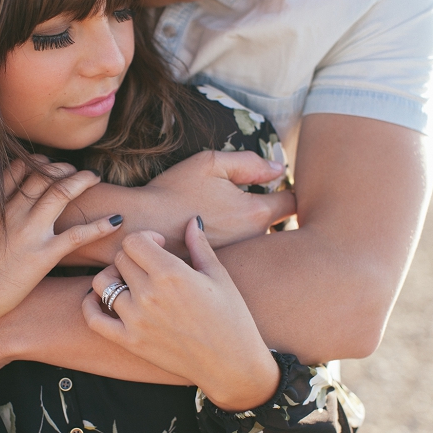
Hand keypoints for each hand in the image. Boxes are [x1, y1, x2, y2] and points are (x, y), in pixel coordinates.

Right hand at [0, 161, 123, 387]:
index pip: (16, 170)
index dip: (34, 163)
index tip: (44, 163)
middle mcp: (10, 210)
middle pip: (42, 177)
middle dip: (59, 168)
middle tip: (72, 169)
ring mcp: (29, 232)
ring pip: (61, 195)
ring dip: (80, 182)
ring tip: (93, 178)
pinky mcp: (43, 257)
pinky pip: (78, 236)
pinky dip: (99, 226)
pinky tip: (116, 220)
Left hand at [83, 218, 280, 411]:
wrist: (230, 364)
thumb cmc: (231, 317)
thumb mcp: (219, 276)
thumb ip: (199, 245)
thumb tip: (190, 221)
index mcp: (171, 273)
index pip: (134, 241)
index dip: (146, 237)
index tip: (159, 245)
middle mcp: (148, 294)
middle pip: (120, 259)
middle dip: (133, 256)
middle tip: (149, 265)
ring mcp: (136, 319)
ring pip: (102, 283)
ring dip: (112, 276)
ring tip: (128, 281)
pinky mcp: (129, 341)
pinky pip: (94, 318)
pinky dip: (90, 305)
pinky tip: (100, 298)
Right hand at [141, 150, 294, 256]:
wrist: (140, 226)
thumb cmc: (174, 191)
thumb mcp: (211, 163)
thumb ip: (250, 163)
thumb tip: (278, 169)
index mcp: (256, 212)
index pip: (292, 201)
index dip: (285, 190)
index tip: (273, 186)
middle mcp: (253, 240)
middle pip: (276, 224)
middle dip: (266, 212)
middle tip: (239, 202)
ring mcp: (239, 258)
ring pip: (256, 241)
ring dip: (246, 230)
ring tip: (218, 218)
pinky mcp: (221, 269)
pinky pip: (238, 254)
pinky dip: (231, 245)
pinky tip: (209, 234)